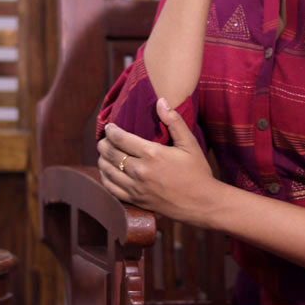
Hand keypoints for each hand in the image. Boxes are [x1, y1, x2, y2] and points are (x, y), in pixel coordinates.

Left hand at [98, 100, 217, 224]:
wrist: (202, 203)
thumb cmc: (198, 172)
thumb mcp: (190, 144)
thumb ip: (174, 121)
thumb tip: (161, 101)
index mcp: (152, 154)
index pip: (121, 139)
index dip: (111, 131)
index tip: (109, 127)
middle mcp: (140, 171)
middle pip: (111, 154)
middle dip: (103, 144)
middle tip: (103, 139)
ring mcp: (137, 187)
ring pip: (108, 171)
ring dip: (102, 160)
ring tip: (104, 154)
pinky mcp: (137, 200)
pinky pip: (112, 189)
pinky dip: (106, 179)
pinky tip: (107, 173)